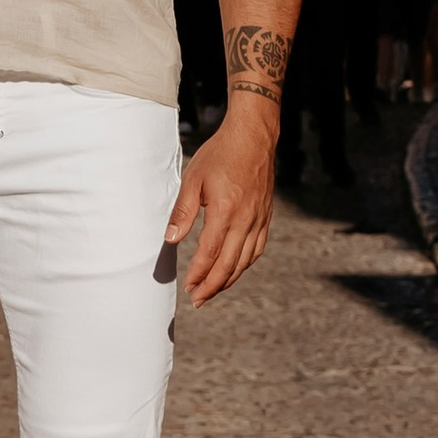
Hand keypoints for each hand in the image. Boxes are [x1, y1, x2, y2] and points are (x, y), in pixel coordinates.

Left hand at [164, 110, 274, 306]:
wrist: (253, 137)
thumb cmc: (220, 155)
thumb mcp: (194, 178)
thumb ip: (183, 211)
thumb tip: (171, 239)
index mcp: (226, 211)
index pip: (210, 253)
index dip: (199, 273)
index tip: (188, 286)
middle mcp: (246, 220)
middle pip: (229, 264)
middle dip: (212, 286)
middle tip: (198, 300)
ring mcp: (259, 220)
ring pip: (245, 260)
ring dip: (229, 279)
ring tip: (213, 290)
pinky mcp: (266, 217)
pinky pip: (257, 249)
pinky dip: (245, 264)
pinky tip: (235, 269)